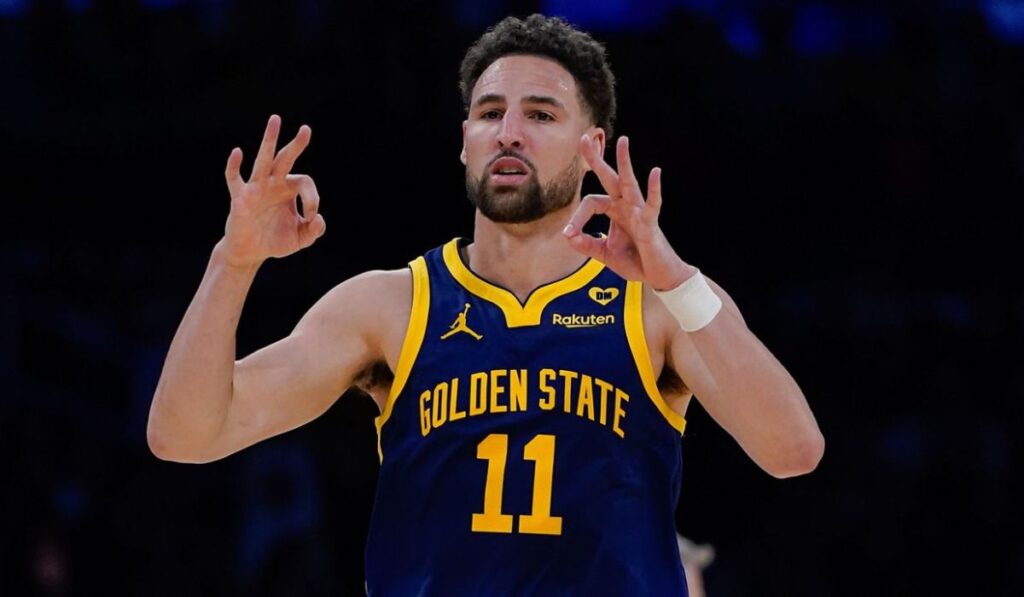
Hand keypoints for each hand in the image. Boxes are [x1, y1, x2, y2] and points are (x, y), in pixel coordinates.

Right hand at [221, 114, 324, 268]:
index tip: (311, 218)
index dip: (312, 199)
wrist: (250, 252)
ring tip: (276, 120)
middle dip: (296, 145)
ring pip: (263, 161)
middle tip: (306, 129)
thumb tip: (318, 218)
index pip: (305, 183)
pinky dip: (234, 166)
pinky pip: (234, 178)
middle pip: (285, 159)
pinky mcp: (240, 197)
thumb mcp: (299, 239)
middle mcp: (273, 184)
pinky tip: (237, 152)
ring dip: (270, 140)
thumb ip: (314, 231)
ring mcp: (256, 188)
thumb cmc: (274, 241)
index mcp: (289, 189)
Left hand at [562, 135, 693, 289]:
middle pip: (609, 178)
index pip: (591, 203)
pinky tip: (655, 172)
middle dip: (596, 159)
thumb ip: (586, 244)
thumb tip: (567, 235)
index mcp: (614, 212)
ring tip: (622, 141)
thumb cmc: (635, 261)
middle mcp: (625, 207)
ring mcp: (639, 213)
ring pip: (629, 183)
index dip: (577, 217)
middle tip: (584, 138)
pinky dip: (654, 189)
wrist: (658, 276)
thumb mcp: (604, 254)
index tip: (569, 233)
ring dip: (624, 162)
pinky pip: (652, 204)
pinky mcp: (650, 224)